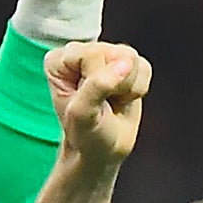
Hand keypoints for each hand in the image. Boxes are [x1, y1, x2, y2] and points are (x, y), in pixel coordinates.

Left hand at [46, 41, 148, 167]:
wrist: (102, 149)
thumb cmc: (85, 134)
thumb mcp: (83, 114)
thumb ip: (97, 86)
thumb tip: (124, 63)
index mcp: (58, 60)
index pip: (92, 54)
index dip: (97, 80)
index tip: (89, 100)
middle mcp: (78, 52)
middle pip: (114, 53)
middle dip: (115, 84)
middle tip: (102, 103)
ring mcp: (103, 55)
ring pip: (132, 59)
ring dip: (127, 87)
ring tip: (111, 100)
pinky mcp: (125, 62)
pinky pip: (144, 67)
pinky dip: (138, 88)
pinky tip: (122, 98)